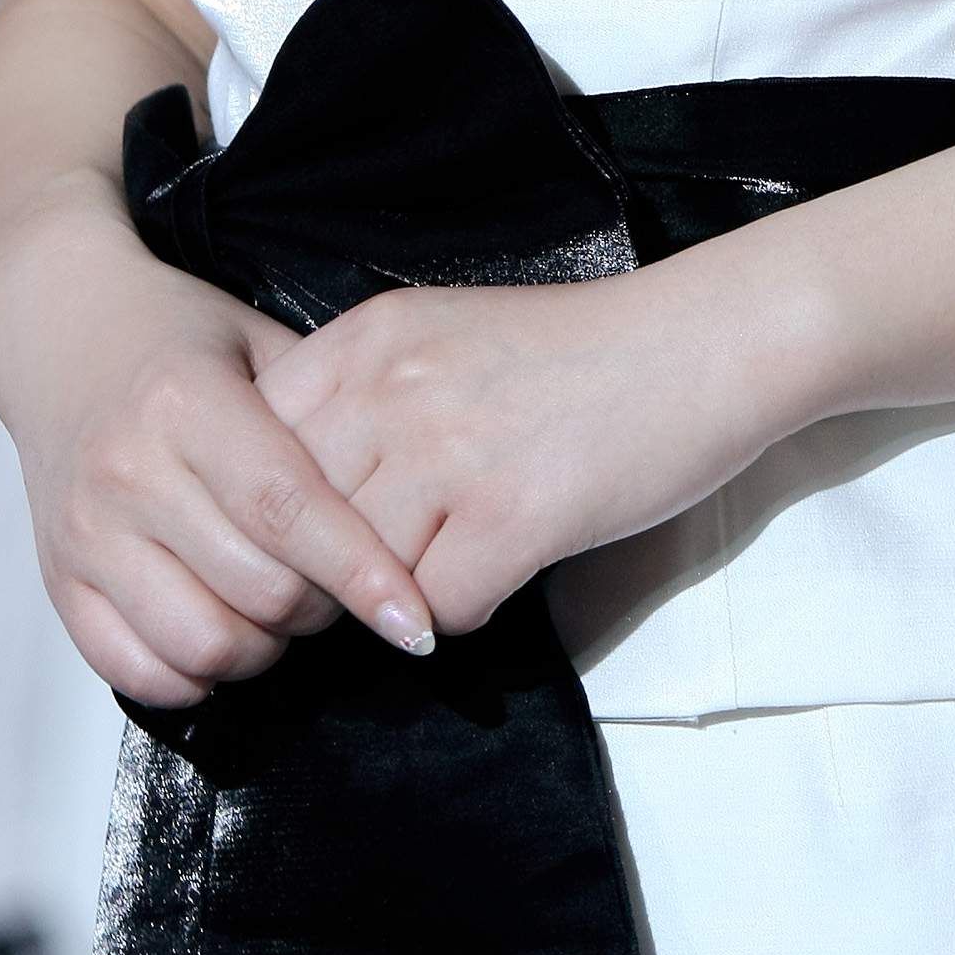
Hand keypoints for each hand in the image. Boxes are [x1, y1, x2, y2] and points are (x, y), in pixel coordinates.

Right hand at [0, 174, 439, 710]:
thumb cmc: (174, 342)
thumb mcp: (260, 344)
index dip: (360, 572)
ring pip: (201, 644)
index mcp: (184, 402)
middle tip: (340, 591)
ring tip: (279, 613)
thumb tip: (412, 501)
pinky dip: (194, 676)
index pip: (285, 509)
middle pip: (255, 588)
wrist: (58, 333)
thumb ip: (328, 414)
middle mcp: (127, 470)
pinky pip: (135, 671)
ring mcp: (87, 532)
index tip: (414, 620)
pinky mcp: (59, 580)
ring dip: (263, 650)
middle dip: (321, 611)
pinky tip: (221, 633)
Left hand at [254, 256, 809, 639]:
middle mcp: (392, 386)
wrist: (702, 343)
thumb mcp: (440, 341)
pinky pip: (436, 609)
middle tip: (351, 598)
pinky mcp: (514, 514)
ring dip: (386, 600)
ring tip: (433, 579)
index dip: (265, 515)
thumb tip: (295, 509)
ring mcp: (451, 450)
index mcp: (366, 339)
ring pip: (356, 575)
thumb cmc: (577, 352)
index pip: (252, 449)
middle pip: (292, 525)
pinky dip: (457, 614)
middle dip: (314, 579)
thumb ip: (360, 403)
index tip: (297, 547)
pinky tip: (496, 575)